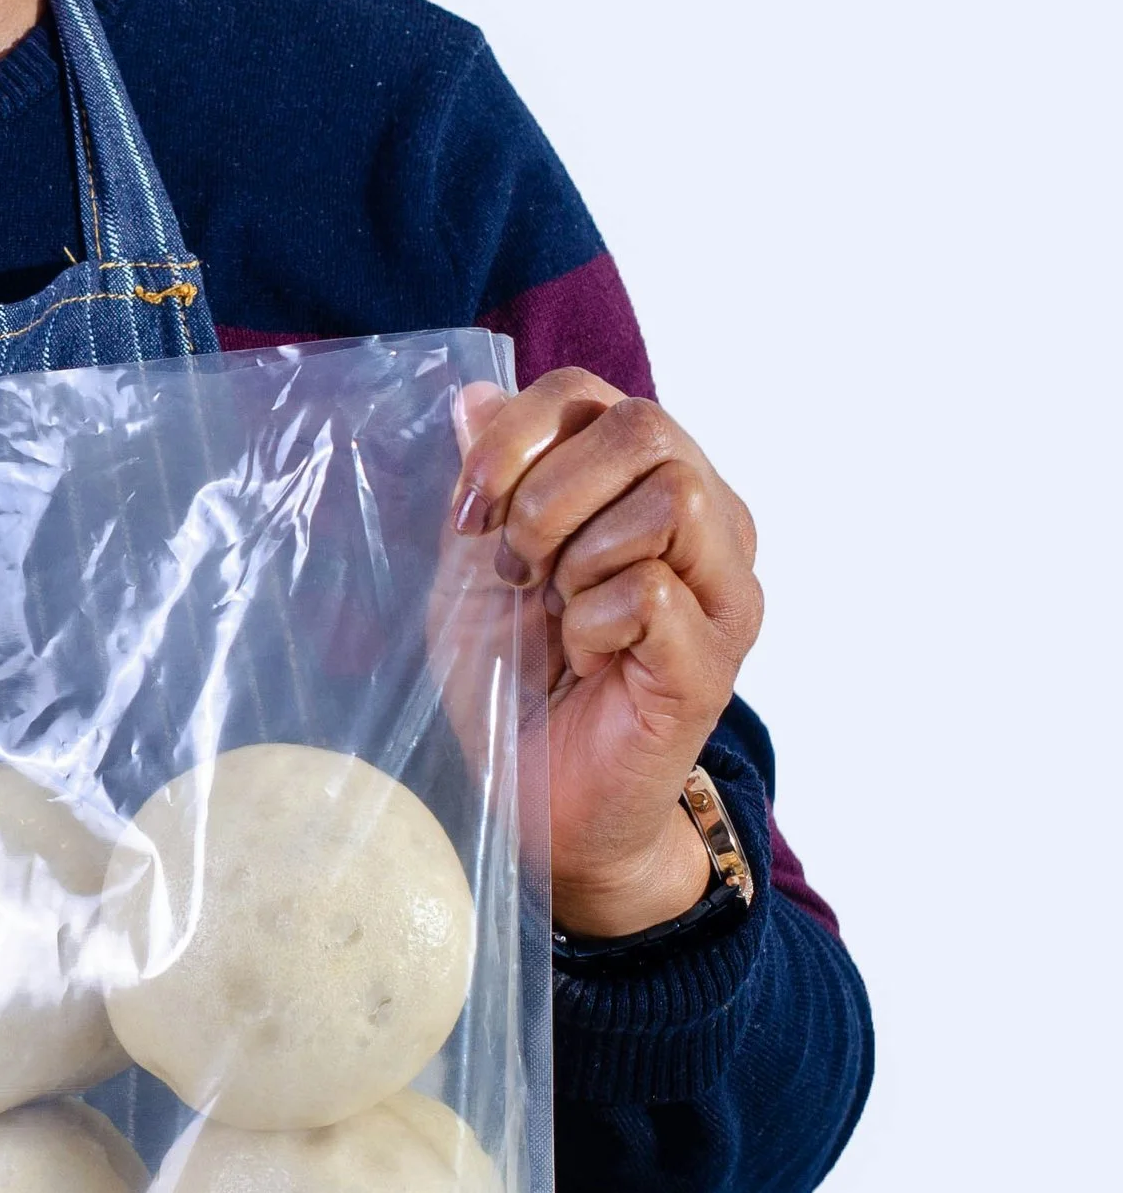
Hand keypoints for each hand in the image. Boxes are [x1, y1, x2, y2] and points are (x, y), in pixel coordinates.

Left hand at [451, 370, 763, 936]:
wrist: (537, 801)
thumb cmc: (514, 680)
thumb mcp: (474, 568)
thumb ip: (485, 482)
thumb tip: (473, 392)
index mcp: (646, 482)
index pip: (592, 394)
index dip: (516, 435)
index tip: (470, 513)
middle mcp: (707, 522)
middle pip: (647, 427)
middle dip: (549, 493)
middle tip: (516, 568)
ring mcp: (723, 591)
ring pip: (671, 497)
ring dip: (579, 556)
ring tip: (559, 615)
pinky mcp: (714, 660)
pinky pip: (653, 590)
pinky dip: (591, 621)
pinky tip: (583, 659)